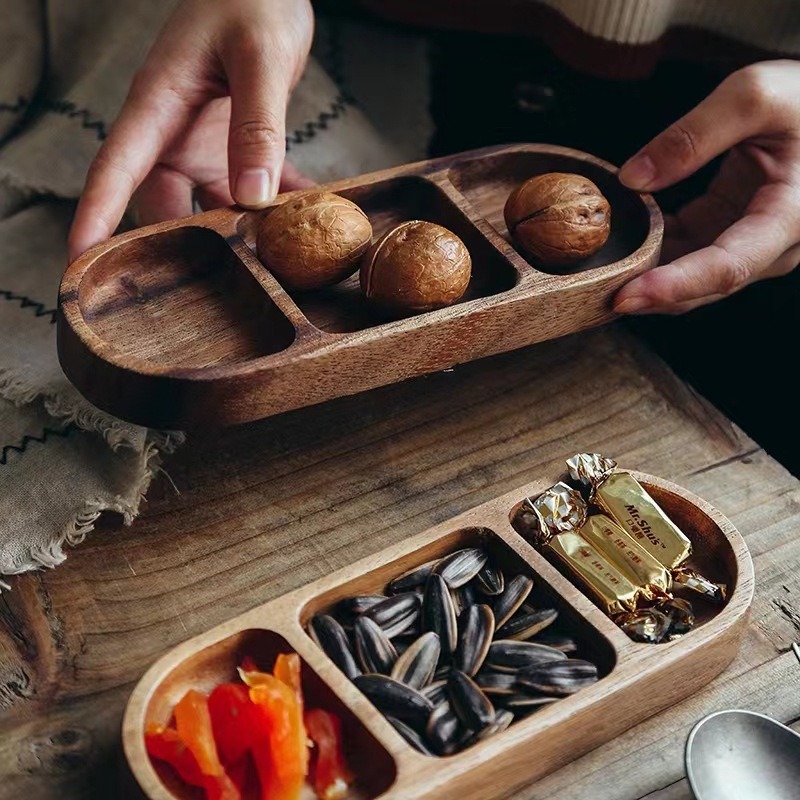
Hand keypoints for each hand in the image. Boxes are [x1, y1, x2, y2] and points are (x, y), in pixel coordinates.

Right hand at [68, 0, 314, 262]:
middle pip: (162, 205)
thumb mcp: (259, 60)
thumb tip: (252, 198)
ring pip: (208, 208)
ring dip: (238, 233)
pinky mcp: (234, 151)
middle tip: (206, 291)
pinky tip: (304, 221)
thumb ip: (256, 126)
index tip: (79, 262)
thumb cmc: (253, 4)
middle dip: (178, 247)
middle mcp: (173, 135)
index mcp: (158, 105)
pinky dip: (277, 207)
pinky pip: (252, 191)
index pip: (115, 168)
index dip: (95, 217)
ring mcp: (203, 147)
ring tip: (270, 261)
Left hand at [615, 60, 799, 314]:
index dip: (675, 286)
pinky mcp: (729, 233)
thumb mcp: (755, 95)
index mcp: (792, 215)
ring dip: (647, 280)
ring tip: (596, 278)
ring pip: (694, 280)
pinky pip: (686, 255)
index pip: (728, 266)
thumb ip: (693, 135)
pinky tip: (621, 244)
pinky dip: (652, 254)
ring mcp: (752, 245)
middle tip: (593, 297)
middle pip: (706, 286)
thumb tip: (632, 179)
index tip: (627, 296)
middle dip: (649, 296)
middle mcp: (776, 244)